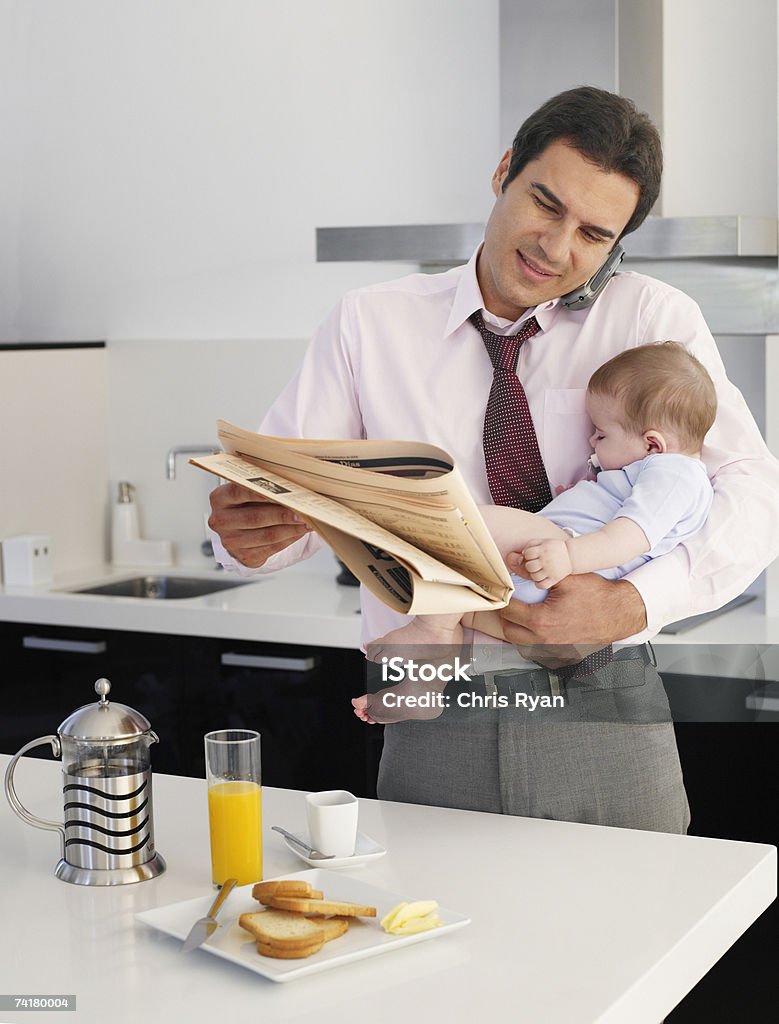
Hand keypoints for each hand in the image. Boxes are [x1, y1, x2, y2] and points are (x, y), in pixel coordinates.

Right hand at [208, 483, 311, 567]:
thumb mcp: (246, 488)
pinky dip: (290, 539)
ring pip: (266, 535)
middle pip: (255, 517)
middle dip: (282, 514)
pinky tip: (301, 531)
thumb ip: (260, 482)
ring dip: (290, 528)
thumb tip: (290, 476)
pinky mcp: (244, 556)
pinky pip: (272, 548)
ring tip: (307, 521)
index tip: (282, 492)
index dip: (261, 493)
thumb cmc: (247, 503)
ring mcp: (231, 541)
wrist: (239, 530)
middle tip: (302, 510)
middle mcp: (221, 521)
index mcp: (219, 498)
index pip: (239, 492)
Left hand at [497, 571, 646, 667]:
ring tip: (522, 612)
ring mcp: (552, 648)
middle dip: (506, 615)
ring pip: (520, 643)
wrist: (620, 613)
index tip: (502, 590)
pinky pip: (536, 648)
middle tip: (510, 601)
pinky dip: (531, 638)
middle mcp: (544, 638)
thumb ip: (534, 570)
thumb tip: (513, 560)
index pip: (508, 611)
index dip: (502, 597)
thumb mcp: (565, 578)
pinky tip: (537, 624)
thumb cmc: (597, 596)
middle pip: (508, 630)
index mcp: (541, 620)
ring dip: (517, 628)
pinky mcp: (560, 652)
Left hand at [521, 538, 572, 588]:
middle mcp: (546, 560)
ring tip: (539, 572)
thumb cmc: (554, 548)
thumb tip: (522, 554)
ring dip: (534, 575)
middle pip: (529, 566)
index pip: (528, 554)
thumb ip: (531, 544)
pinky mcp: (555, 579)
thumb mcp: (544, 541)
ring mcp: (551, 570)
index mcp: (543, 550)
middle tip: (536, 565)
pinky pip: (541, 585)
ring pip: (534, 577)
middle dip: (530, 566)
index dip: (528, 555)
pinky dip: (539, 584)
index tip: (533, 556)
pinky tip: (542, 579)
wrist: (572, 556)